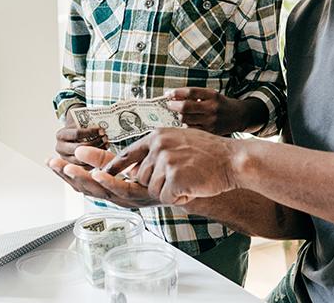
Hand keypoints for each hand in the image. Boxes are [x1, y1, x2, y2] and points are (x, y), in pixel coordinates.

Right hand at [46, 147, 159, 207]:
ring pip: (100, 191)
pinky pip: (122, 190)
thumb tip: (78, 150)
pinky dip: (108, 183)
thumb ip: (100, 159)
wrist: (182, 183)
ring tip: (67, 168)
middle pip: (85, 188)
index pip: (81, 182)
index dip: (64, 173)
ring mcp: (127, 198)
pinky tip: (97, 174)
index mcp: (108, 187)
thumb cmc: (153, 171)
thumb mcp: (120, 163)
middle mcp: (114, 196)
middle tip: (51, 163)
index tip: (49, 161)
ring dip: (82, 179)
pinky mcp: (141, 196)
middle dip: (67, 176)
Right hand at [53, 106, 106, 167]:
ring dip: (97, 151)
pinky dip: (95, 160)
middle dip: (95, 142)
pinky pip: (85, 166)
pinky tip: (103, 153)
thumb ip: (85, 119)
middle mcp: (60, 147)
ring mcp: (65, 158)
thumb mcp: (78, 119)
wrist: (73, 136)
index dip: (91, 132)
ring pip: (83, 158)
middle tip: (105, 138)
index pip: (77, 134)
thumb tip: (99, 118)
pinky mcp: (72, 166)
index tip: (102, 130)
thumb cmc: (77, 127)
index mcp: (61, 135)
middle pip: (80, 147)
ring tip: (106, 144)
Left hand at [103, 127, 239, 204]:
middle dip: (158, 184)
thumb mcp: (180, 142)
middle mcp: (158, 146)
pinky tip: (193, 187)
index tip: (100, 174)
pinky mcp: (173, 177)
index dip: (113, 167)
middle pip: (141, 177)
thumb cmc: (211, 153)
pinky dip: (180, 198)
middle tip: (183, 177)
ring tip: (190, 179)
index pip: (128, 153)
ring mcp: (165, 161)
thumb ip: (158, 151)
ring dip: (171, 191)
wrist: (233, 160)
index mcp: (158, 136)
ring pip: (153, 189)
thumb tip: (137, 168)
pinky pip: (166, 198)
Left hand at [165, 87, 261, 135]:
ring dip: (179, 116)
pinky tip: (188, 122)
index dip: (176, 92)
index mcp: (212, 95)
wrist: (239, 116)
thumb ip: (195, 95)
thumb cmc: (221, 104)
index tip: (168, 93)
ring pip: (186, 120)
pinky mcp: (210, 132)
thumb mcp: (212, 94)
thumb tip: (174, 96)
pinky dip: (186, 125)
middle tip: (169, 104)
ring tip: (181, 114)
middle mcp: (212, 108)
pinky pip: (191, 129)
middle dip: (173, 105)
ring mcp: (211, 121)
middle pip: (185, 107)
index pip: (190, 92)